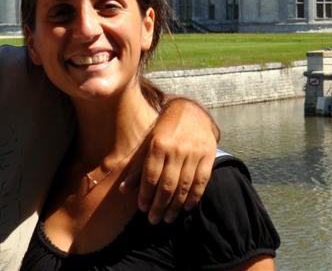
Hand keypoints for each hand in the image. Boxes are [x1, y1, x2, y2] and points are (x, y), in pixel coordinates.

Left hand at [120, 98, 218, 223]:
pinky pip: (201, 181)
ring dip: (176, 206)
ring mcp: (194, 152)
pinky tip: (187, 207)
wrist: (190, 111)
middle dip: (159, 205)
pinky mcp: (208, 155)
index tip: (143, 208)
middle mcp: (177, 149)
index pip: (151, 176)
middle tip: (154, 219)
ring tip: (168, 218)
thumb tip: (123, 190)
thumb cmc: (164, 130)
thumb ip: (137, 167)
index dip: (146, 195)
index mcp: (159, 144)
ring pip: (184, 185)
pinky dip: (194, 196)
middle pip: (167, 184)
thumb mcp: (147, 144)